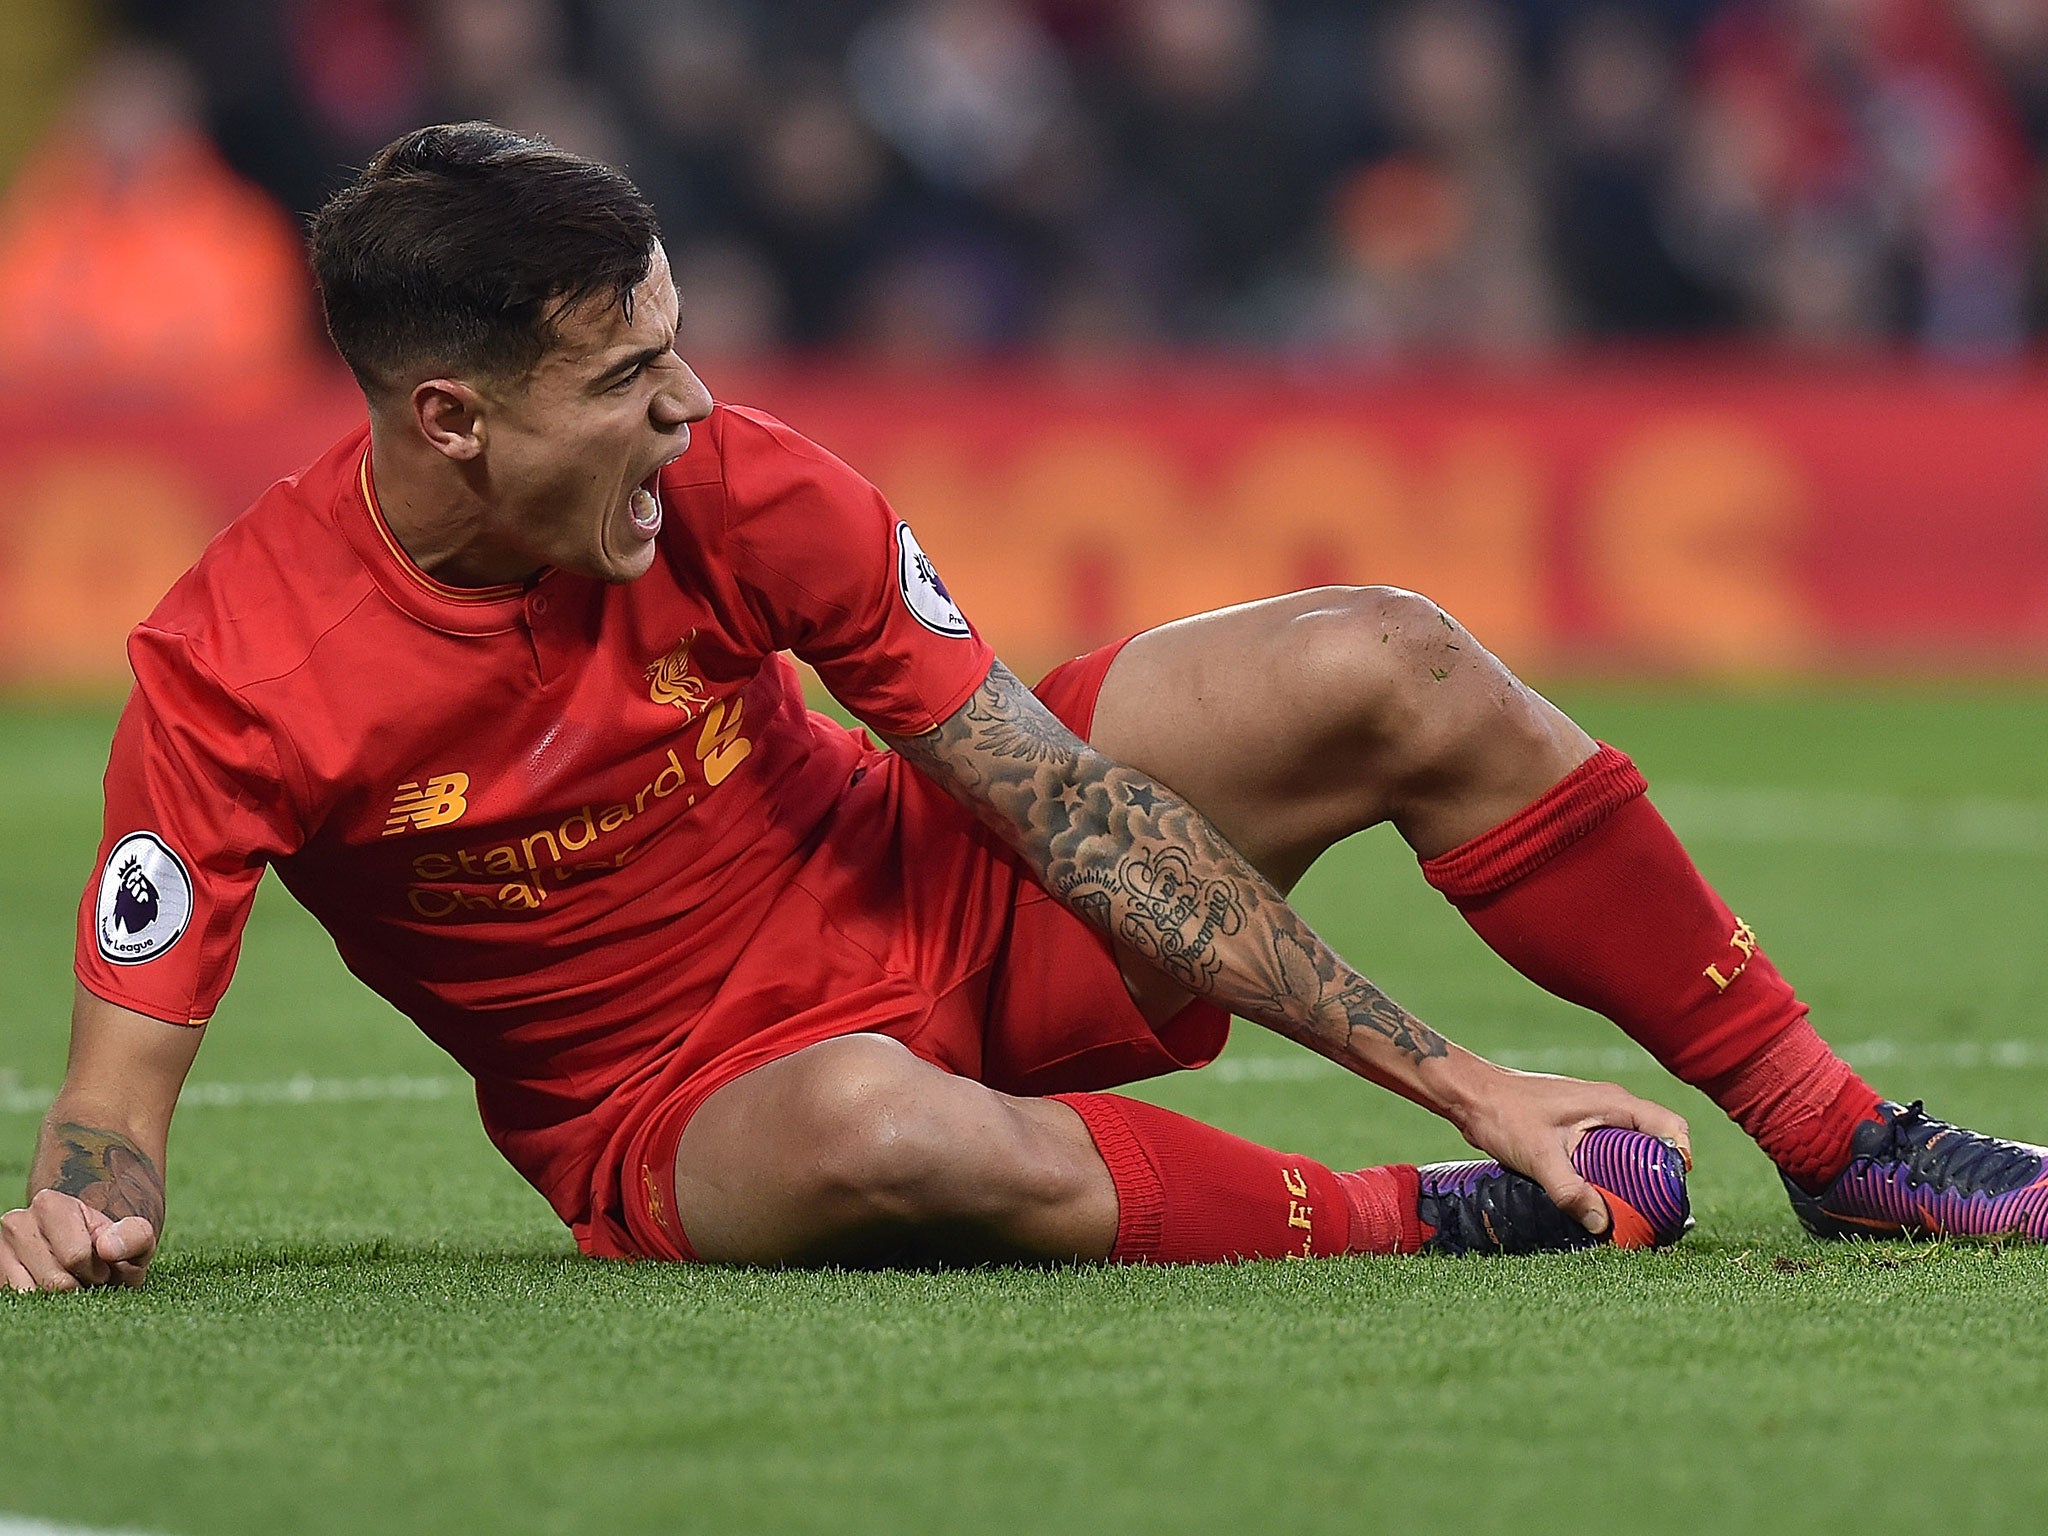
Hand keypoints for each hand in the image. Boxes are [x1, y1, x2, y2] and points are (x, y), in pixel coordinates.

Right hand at [0, 1188, 156, 1291]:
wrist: (88, 1252)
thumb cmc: (112, 1246)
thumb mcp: (135, 1237)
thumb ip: (135, 1237)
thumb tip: (107, 1249)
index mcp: (51, 1205)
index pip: (75, 1256)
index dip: (97, 1271)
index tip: (104, 1266)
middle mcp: (18, 1223)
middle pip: (53, 1281)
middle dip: (80, 1287)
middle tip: (88, 1278)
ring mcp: (2, 1251)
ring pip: (33, 1296)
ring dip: (60, 1300)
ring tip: (72, 1282)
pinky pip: (21, 1303)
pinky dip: (42, 1306)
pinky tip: (53, 1291)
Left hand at [1446, 1065, 1691, 1236]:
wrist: (1471, 1096)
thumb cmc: (1504, 1114)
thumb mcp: (1539, 1156)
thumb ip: (1569, 1190)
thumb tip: (1599, 1224)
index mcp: (1613, 1103)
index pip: (1670, 1127)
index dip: (1680, 1161)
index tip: (1672, 1195)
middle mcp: (1610, 1105)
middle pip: (1656, 1142)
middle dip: (1659, 1177)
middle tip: (1653, 1213)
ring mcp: (1594, 1114)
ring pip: (1632, 1147)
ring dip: (1634, 1177)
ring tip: (1628, 1211)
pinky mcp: (1578, 1125)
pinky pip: (1610, 1149)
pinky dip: (1613, 1172)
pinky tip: (1599, 1196)